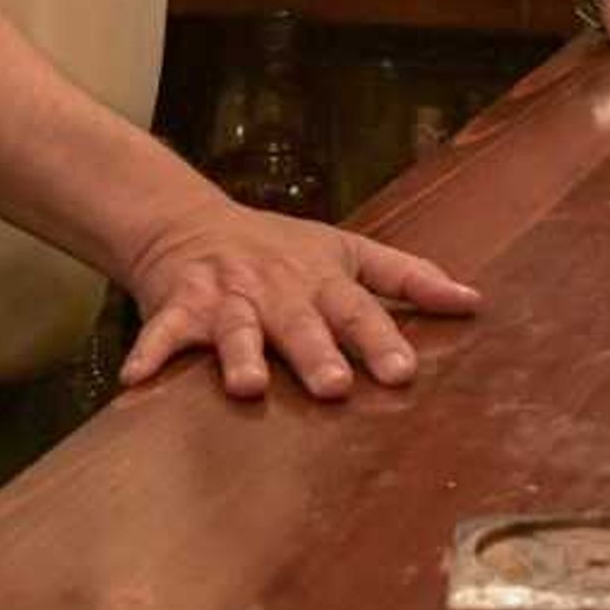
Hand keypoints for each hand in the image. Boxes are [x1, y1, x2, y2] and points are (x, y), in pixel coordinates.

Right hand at [116, 200, 482, 401]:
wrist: (190, 222)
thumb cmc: (281, 248)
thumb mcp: (348, 252)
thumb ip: (408, 279)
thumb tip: (474, 301)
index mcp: (320, 280)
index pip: (358, 309)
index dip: (380, 339)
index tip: (403, 372)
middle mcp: (276, 288)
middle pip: (299, 322)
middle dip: (315, 352)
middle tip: (334, 387)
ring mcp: (226, 296)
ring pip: (235, 328)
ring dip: (240, 354)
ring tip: (248, 385)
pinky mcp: (179, 306)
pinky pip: (161, 331)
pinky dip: (149, 352)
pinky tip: (135, 380)